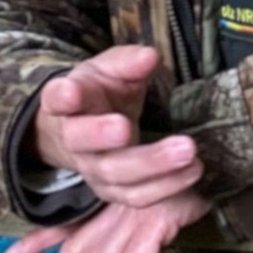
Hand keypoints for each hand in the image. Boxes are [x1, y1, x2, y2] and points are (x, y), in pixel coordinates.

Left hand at [5, 189, 209, 252]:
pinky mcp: (155, 224)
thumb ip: (122, 215)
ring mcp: (134, 217)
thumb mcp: (145, 195)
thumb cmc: (180, 178)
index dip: (39, 240)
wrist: (213, 161)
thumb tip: (117, 246)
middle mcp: (115, 210)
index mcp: (108, 202)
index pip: (67, 223)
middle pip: (76, 250)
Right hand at [36, 46, 200, 207]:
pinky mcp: (115, 190)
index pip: (57, 97)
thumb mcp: (112, 69)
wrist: (88, 128)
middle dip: (104, 136)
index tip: (71, 93)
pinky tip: (194, 170)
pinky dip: (167, 186)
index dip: (63, 96)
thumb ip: (128, 62)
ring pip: (116, 176)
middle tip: (127, 127)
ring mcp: (93, 170)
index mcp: (68, 101)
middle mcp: (74, 139)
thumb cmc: (101, 92)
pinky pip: (138, 196)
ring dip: (153, 166)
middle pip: (83, 143)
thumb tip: (150, 57)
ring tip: (188, 152)